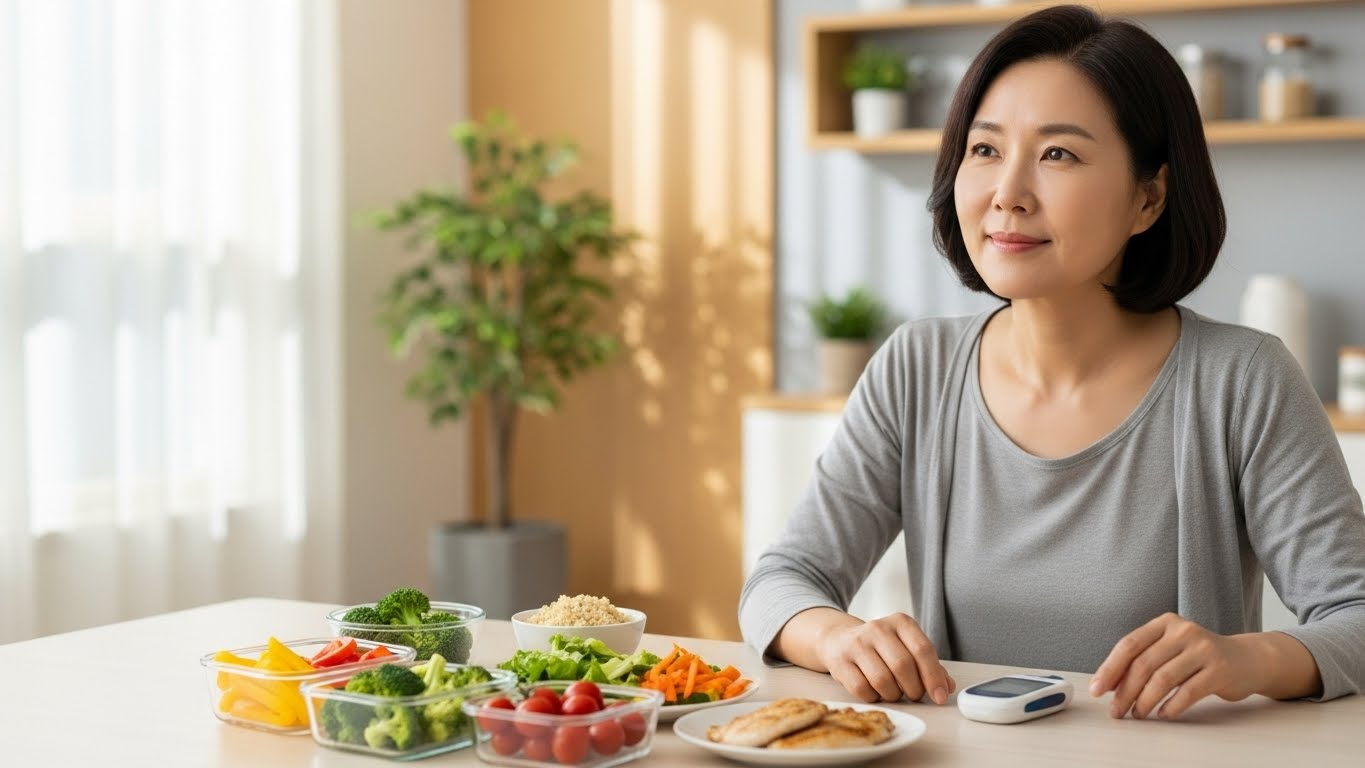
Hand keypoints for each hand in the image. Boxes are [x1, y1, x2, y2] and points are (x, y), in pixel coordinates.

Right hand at [813, 613, 955, 703]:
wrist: (839, 640)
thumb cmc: (881, 648)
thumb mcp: (907, 648)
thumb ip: (930, 666)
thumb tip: (947, 687)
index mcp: (900, 622)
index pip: (923, 649)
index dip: (933, 676)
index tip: (939, 696)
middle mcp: (877, 628)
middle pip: (903, 666)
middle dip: (913, 689)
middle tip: (913, 694)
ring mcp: (856, 643)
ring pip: (882, 680)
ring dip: (893, 695)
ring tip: (893, 692)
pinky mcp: (839, 661)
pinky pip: (862, 689)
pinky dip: (874, 697)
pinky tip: (875, 692)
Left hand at [1090, 612, 1263, 719]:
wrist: (1247, 659)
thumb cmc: (1199, 657)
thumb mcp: (1170, 649)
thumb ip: (1143, 659)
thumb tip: (1110, 685)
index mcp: (1165, 623)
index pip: (1129, 644)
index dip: (1110, 669)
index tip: (1097, 689)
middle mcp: (1183, 631)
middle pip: (1144, 664)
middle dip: (1125, 691)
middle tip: (1116, 710)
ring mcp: (1203, 649)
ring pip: (1163, 679)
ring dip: (1145, 701)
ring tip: (1138, 714)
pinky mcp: (1220, 670)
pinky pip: (1187, 692)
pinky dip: (1171, 706)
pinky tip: (1163, 714)